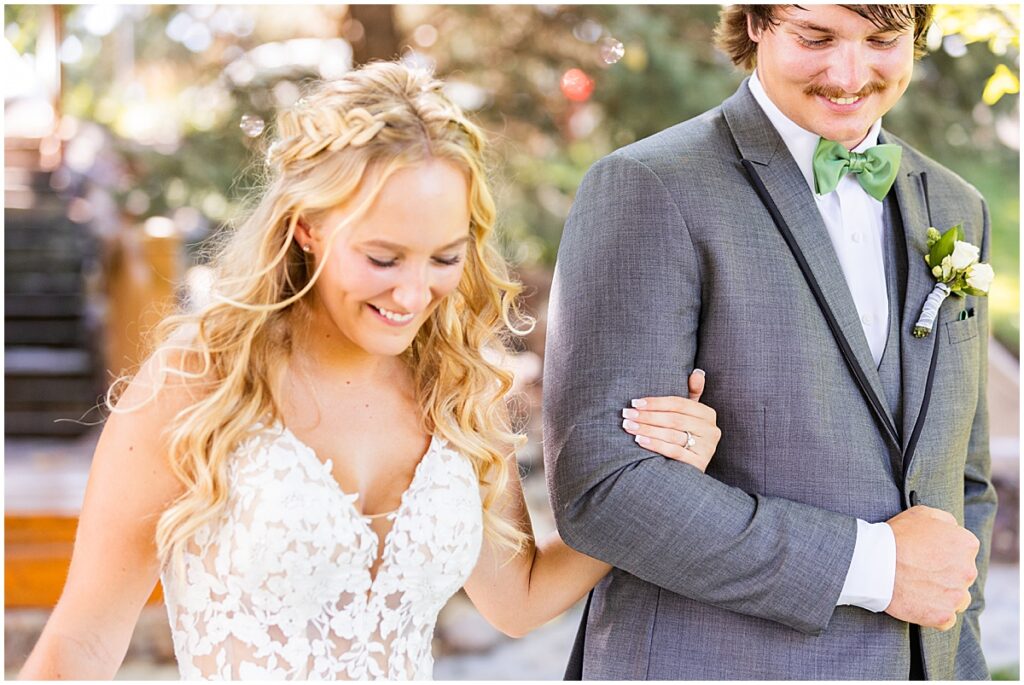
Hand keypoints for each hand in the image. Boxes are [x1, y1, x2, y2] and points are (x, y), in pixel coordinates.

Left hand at [621, 369, 720, 471]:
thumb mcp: (688, 415)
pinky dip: (655, 445)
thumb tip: (697, 373)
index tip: (635, 402)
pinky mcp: (699, 464)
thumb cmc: (684, 436)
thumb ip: (692, 393)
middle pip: (674, 419)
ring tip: (629, 426)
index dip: (656, 402)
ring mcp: (707, 448)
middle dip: (647, 416)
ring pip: (672, 434)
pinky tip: (639, 440)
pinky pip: (673, 451)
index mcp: (708, 414)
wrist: (687, 472)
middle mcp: (712, 430)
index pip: (679, 404)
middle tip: (627, 414)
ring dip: (647, 429)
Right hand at [884, 505, 979, 630]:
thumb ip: (946, 521)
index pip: (964, 550)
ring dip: (945, 595)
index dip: (945, 551)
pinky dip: (936, 614)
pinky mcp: (943, 616)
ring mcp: (956, 595)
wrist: (874, 563)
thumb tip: (954, 530)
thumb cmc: (895, 536)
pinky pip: (947, 619)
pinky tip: (920, 604)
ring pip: (959, 599)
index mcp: (966, 544)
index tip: (928, 553)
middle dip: (947, 574)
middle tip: (920, 570)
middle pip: (963, 575)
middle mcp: (968, 571)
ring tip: (920, 589)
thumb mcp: (922, 513)